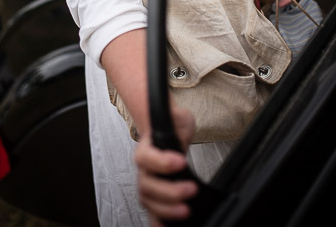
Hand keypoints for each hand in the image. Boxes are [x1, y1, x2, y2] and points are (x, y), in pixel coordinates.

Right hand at [136, 105, 197, 224]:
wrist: (170, 130)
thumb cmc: (174, 126)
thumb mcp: (179, 119)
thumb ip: (180, 123)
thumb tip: (181, 127)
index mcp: (146, 148)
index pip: (147, 157)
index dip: (162, 162)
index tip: (180, 161)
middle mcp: (144, 168)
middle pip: (147, 185)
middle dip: (169, 191)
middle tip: (191, 189)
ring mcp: (148, 184)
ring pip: (148, 201)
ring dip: (167, 209)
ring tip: (186, 210)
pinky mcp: (155, 197)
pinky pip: (152, 213)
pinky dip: (157, 222)